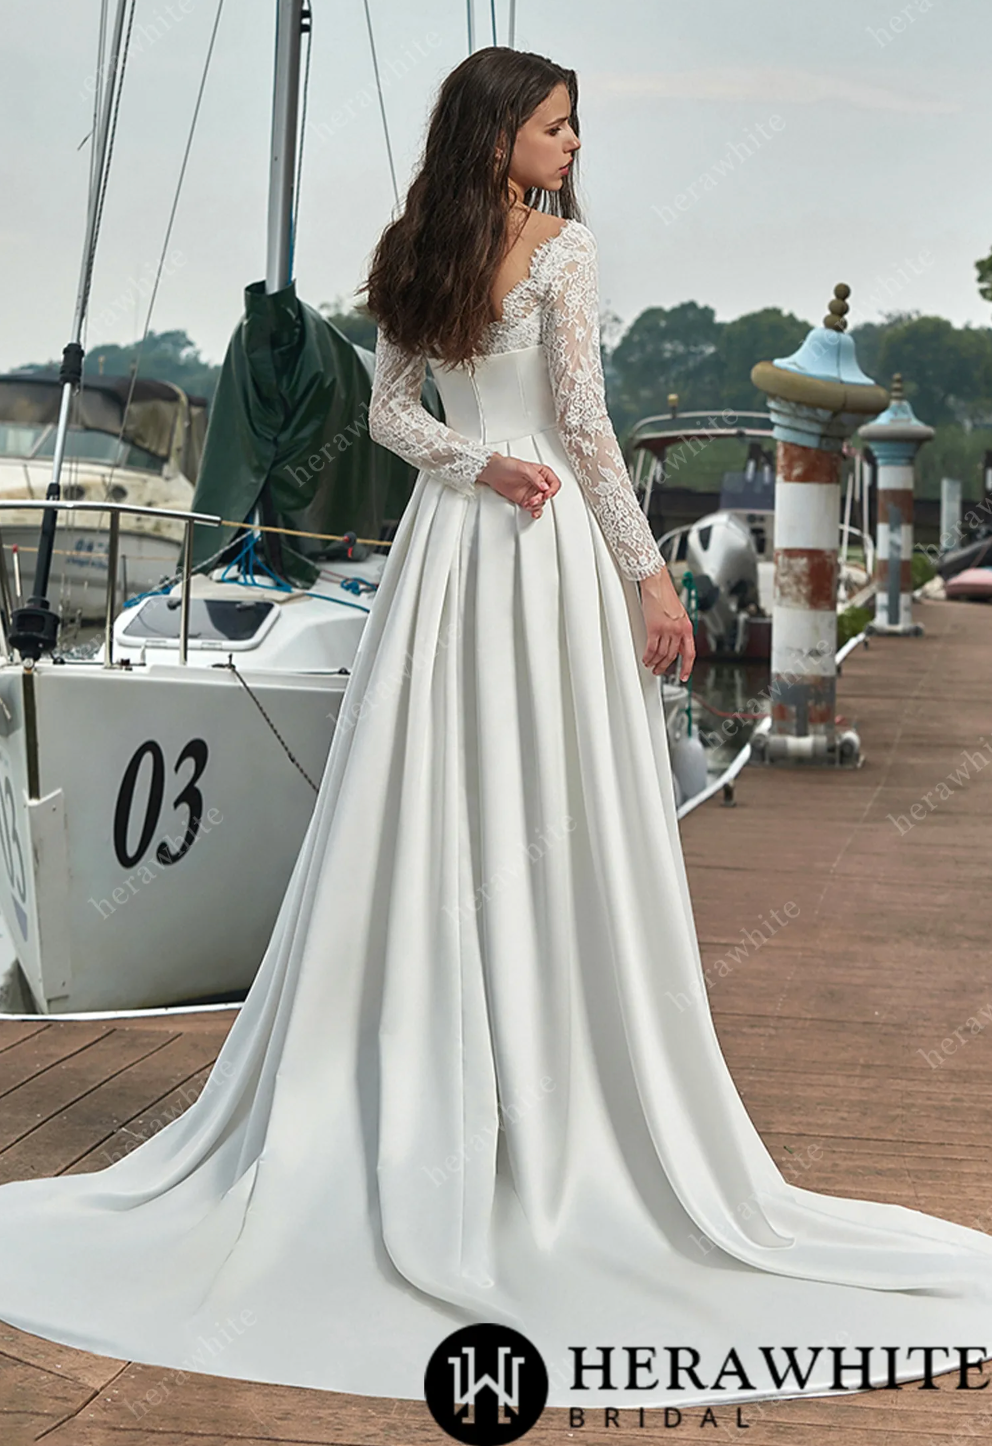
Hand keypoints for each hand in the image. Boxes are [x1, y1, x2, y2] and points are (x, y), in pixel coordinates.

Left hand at [477, 453, 560, 518]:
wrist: (493, 472)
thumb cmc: (506, 465)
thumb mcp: (523, 468)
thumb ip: (535, 477)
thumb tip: (544, 487)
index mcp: (542, 473)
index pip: (554, 483)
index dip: (552, 490)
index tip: (546, 494)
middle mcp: (538, 483)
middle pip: (548, 495)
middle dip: (542, 499)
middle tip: (534, 499)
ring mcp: (532, 492)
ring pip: (542, 503)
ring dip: (536, 505)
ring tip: (528, 503)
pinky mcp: (525, 500)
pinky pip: (534, 508)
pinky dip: (534, 511)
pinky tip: (531, 512)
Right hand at [638, 567, 695, 681]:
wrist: (657, 584)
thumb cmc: (666, 596)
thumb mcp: (679, 615)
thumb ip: (679, 630)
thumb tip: (676, 644)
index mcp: (687, 627)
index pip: (690, 653)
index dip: (687, 667)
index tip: (683, 676)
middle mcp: (679, 630)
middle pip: (673, 656)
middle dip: (665, 666)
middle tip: (659, 671)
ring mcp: (667, 629)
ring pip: (662, 654)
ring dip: (655, 662)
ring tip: (651, 665)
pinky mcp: (654, 628)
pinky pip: (652, 648)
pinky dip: (648, 656)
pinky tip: (646, 658)